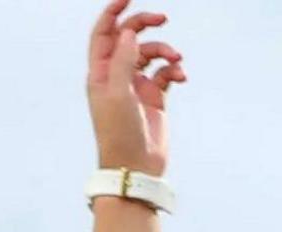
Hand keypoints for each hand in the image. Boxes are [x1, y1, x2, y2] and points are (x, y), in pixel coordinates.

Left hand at [83, 3, 185, 175]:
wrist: (134, 166)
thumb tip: (129, 33)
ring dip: (165, 51)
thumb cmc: (118, 133)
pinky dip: (174, 70)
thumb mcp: (118, 93)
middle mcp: (117, 76)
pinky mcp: (155, 98)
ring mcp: (136, 86)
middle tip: (162, 18)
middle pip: (130, 38)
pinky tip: (181, 76)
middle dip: (145, 25)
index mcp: (100, 72)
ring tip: (176, 60)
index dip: (113, 13)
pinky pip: (166, 74)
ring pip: (151, 54)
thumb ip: (124, 60)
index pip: (104, 33)